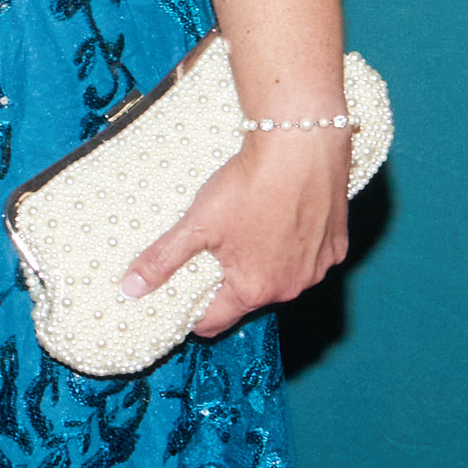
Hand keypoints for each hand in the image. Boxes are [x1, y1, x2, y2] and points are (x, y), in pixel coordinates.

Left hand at [116, 127, 349, 340]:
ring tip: (248, 232)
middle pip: (251, 297)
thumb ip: (163, 259)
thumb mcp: (197, 224)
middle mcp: (291, 287)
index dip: (195, 315)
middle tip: (214, 255)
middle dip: (231, 282)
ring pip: (283, 276)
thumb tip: (130, 289)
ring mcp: (318, 267)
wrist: (301, 146)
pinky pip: (309, 256)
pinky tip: (281, 220)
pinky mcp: (337, 244)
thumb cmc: (248, 186)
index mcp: (254, 289)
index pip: (216, 320)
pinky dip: (295, 245)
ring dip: (266, 264)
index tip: (183, 305)